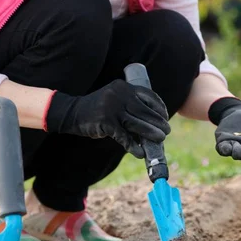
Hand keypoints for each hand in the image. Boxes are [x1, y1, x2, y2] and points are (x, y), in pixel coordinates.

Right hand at [44, 80, 169, 157]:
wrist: (73, 112)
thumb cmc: (97, 109)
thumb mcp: (114, 99)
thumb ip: (130, 105)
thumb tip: (152, 122)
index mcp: (124, 87)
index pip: (148, 95)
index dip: (160, 107)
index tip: (165, 116)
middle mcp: (120, 95)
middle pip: (145, 111)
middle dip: (158, 122)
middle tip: (167, 132)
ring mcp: (112, 109)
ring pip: (137, 124)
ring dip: (151, 133)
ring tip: (160, 140)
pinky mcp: (106, 123)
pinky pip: (124, 137)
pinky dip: (133, 146)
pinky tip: (140, 152)